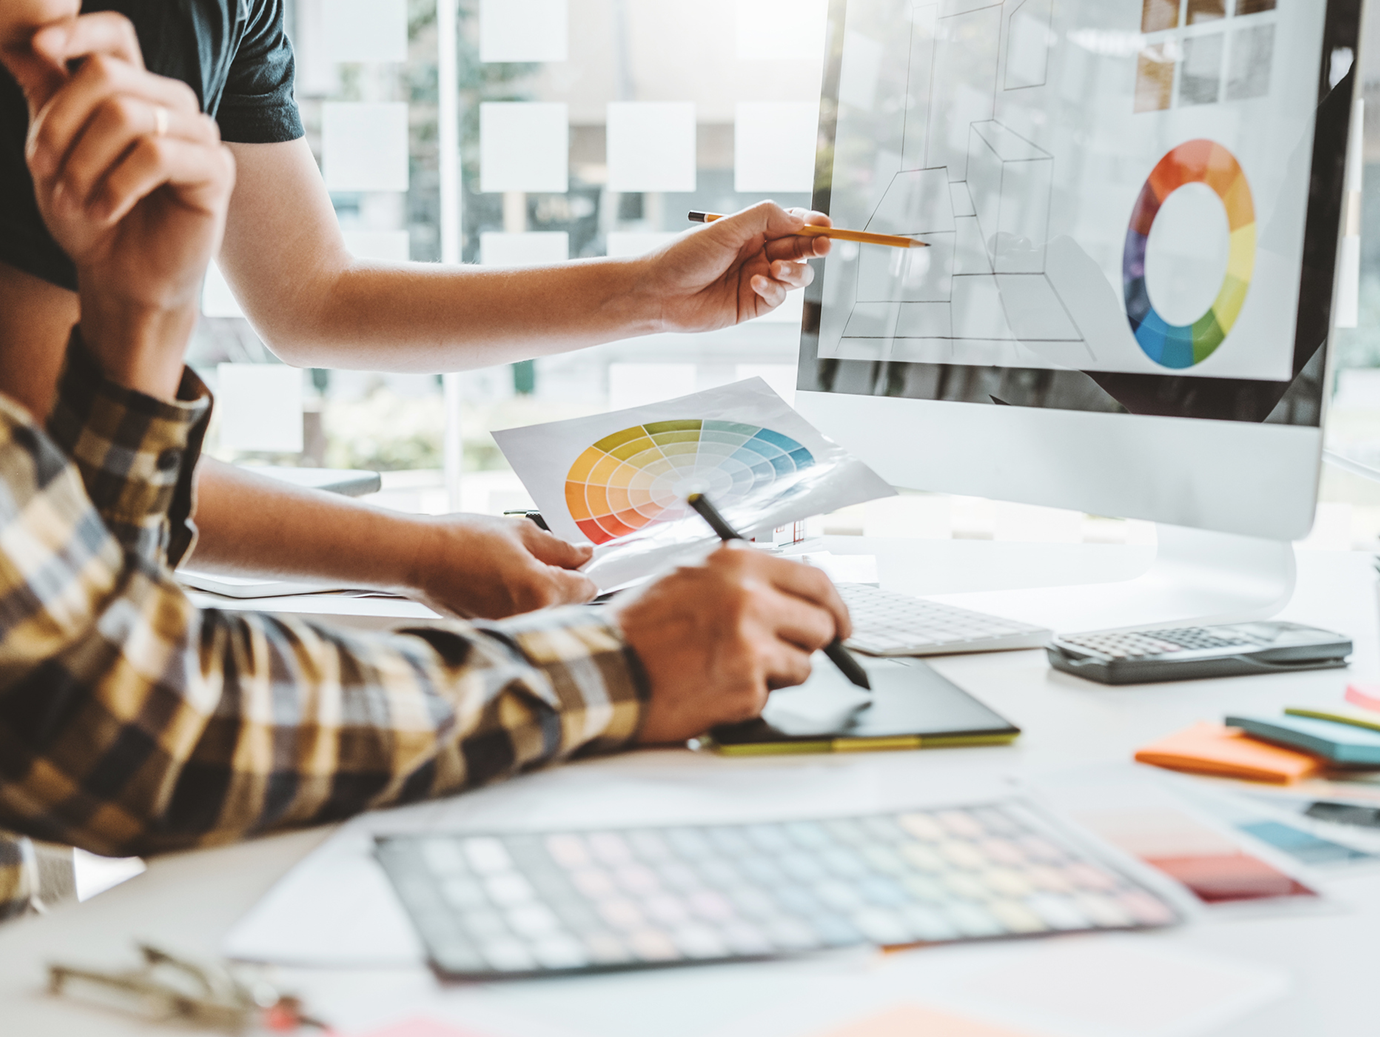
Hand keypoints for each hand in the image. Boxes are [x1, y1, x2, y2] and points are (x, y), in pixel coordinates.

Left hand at [2, 11, 234, 396]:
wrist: (121, 278)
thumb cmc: (89, 215)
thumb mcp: (51, 146)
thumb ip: (42, 86)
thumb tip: (19, 33)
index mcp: (135, 90)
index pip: (115, 33)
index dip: (78, 31)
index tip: (44, 50)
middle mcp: (171, 104)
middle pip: (108, 74)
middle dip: (61, 124)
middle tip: (43, 172)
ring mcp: (199, 135)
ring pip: (128, 115)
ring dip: (85, 163)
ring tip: (75, 201)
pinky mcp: (216, 170)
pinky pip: (156, 155)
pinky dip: (117, 186)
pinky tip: (106, 210)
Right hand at [409, 515, 596, 618]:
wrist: (417, 557)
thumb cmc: (461, 540)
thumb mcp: (520, 532)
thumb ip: (560, 547)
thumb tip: (584, 554)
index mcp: (541, 591)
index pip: (587, 588)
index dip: (583, 571)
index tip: (577, 562)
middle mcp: (529, 618)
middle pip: (569, 605)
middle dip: (562, 584)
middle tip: (538, 561)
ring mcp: (510, 629)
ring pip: (545, 614)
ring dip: (540, 596)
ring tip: (511, 573)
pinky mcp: (493, 633)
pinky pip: (521, 620)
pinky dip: (518, 606)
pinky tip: (497, 586)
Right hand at [610, 544, 851, 743]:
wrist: (603, 668)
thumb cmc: (639, 627)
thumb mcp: (689, 576)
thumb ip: (743, 579)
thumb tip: (794, 597)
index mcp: (739, 563)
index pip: (816, 580)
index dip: (834, 607)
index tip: (840, 625)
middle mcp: (750, 596)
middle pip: (821, 625)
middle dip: (807, 644)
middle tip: (782, 654)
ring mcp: (751, 642)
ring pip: (802, 665)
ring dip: (776, 673)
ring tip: (728, 668)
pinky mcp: (746, 684)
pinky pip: (770, 694)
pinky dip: (747, 697)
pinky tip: (712, 686)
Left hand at [639, 202, 832, 331]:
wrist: (659, 292)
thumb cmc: (686, 255)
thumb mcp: (727, 228)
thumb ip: (765, 218)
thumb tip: (800, 221)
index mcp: (752, 230)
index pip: (792, 224)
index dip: (811, 224)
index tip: (825, 225)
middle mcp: (758, 254)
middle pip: (799, 249)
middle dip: (813, 246)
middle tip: (822, 245)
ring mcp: (757, 280)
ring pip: (795, 275)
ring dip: (795, 270)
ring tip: (776, 268)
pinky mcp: (752, 305)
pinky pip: (778, 297)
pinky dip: (774, 289)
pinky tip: (756, 283)